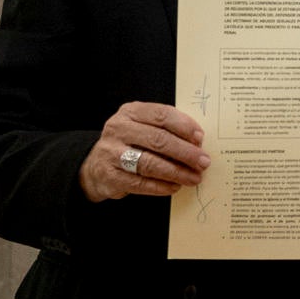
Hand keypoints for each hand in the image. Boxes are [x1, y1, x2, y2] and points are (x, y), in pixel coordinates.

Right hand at [79, 102, 210, 201]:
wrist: (96, 165)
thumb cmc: (131, 143)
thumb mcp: (145, 126)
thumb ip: (168, 129)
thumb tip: (197, 141)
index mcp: (131, 112)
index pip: (162, 114)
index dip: (184, 126)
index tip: (200, 138)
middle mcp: (118, 129)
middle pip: (158, 140)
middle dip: (185, 152)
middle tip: (203, 162)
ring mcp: (111, 153)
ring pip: (149, 163)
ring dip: (176, 172)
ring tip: (194, 177)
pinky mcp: (109, 175)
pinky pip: (140, 182)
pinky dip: (161, 186)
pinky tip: (175, 186)